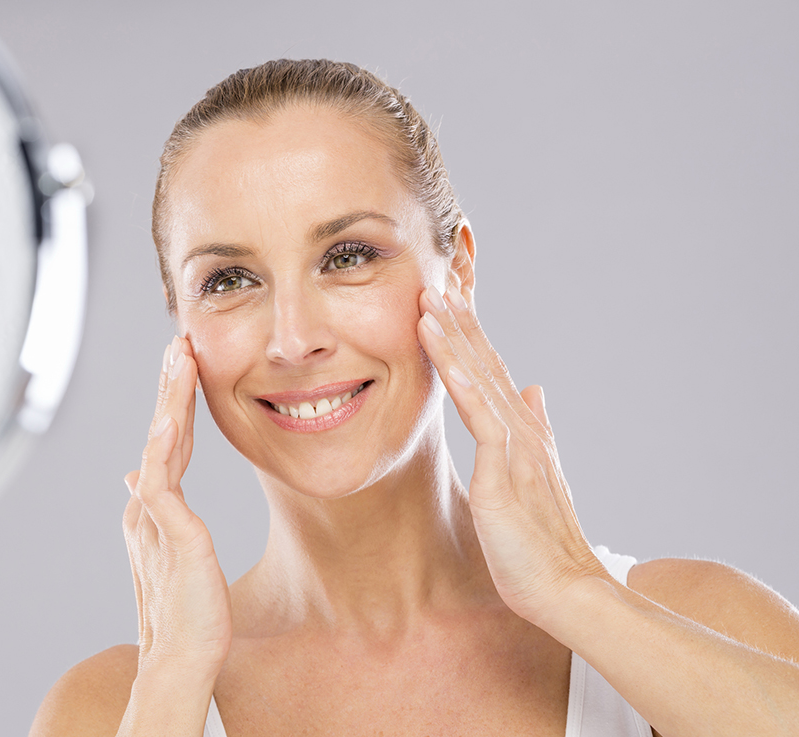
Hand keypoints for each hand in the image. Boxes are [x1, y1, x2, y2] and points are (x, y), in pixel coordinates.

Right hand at [122, 336, 231, 678]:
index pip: (167, 442)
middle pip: (160, 433)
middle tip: (179, 342)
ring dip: (169, 398)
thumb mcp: (174, 548)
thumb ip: (159, 511)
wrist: (180, 656)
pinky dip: (162, 444)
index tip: (186, 365)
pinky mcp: (167, 532)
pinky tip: (169, 414)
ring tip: (178, 356)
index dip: (175, 403)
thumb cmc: (188, 609)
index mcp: (155, 507)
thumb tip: (134, 477)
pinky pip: (162, 479)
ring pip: (160, 444)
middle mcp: (147, 505)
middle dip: (169, 386)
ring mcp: (153, 517)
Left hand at [417, 285, 608, 625]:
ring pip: (481, 379)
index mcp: (521, 428)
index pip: (491, 369)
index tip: (447, 299)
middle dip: (460, 319)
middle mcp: (521, 426)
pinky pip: (481, 417)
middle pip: (486, 361)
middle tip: (435, 278)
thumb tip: (535, 389)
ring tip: (430, 300)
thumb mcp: (536, 475)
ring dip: (454, 338)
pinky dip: (462, 383)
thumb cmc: (541, 539)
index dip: (468, 332)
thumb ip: (536, 428)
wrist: (563, 586)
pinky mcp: (506, 470)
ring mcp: (516, 445)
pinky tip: (444, 355)